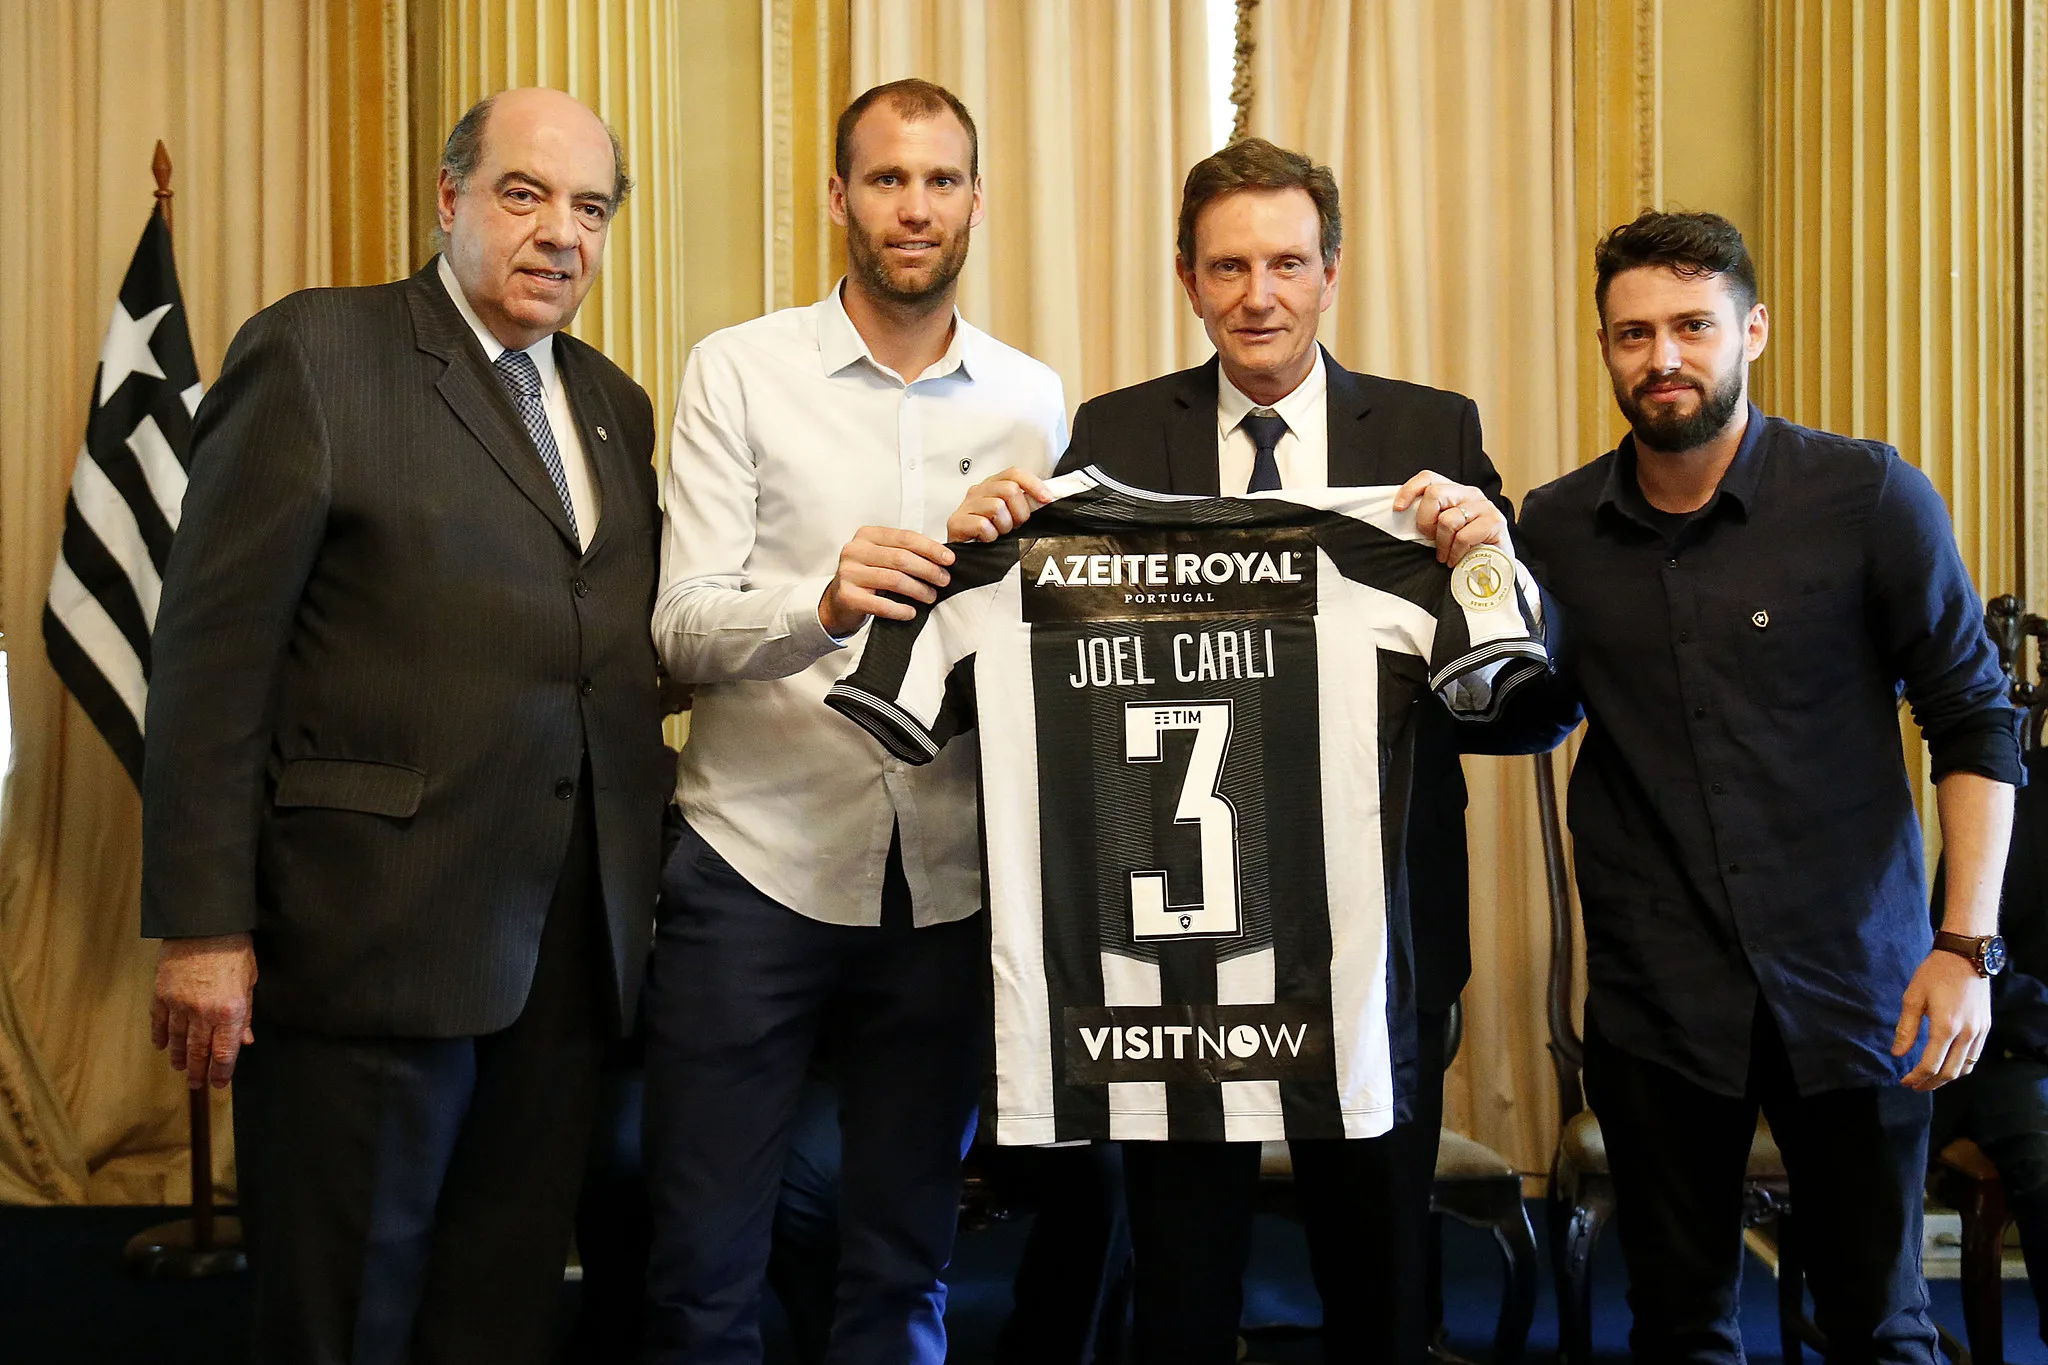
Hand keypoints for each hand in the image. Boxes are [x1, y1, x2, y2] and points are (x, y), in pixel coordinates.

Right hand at [150, 934, 257, 1089]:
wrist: (205, 925)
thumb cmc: (235, 951)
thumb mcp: (250, 983)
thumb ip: (246, 1015)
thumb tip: (245, 1040)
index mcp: (230, 1012)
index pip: (224, 1052)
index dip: (222, 1072)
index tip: (219, 1084)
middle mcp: (203, 1013)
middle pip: (199, 1051)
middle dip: (198, 1070)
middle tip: (196, 1084)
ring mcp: (179, 1005)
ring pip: (178, 1040)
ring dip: (179, 1056)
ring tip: (180, 1067)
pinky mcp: (161, 995)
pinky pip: (159, 1022)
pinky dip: (160, 1036)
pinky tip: (162, 1045)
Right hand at [819, 526, 954, 636]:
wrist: (838, 602)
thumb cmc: (868, 577)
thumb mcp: (883, 557)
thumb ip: (906, 552)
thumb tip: (943, 558)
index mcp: (867, 535)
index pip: (905, 537)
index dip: (930, 548)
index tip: (949, 559)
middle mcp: (855, 550)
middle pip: (901, 558)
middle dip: (928, 570)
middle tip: (944, 580)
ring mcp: (848, 573)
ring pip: (894, 580)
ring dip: (918, 590)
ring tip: (931, 597)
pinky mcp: (847, 596)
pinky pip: (881, 604)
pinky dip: (900, 609)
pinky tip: (911, 612)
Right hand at [947, 467, 1053, 542]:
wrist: (968, 556)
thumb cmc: (992, 535)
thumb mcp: (1013, 515)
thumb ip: (1027, 503)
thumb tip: (1047, 498)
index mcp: (993, 485)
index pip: (1015, 473)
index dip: (1033, 485)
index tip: (1046, 500)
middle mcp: (979, 491)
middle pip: (1010, 489)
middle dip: (1019, 512)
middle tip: (1015, 526)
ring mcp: (966, 505)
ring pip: (997, 506)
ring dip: (1004, 526)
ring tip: (999, 534)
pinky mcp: (956, 522)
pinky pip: (983, 525)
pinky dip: (991, 536)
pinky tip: (987, 540)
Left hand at [1392, 470, 1507, 564]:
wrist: (1495, 567)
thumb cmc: (1464, 548)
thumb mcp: (1441, 530)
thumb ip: (1429, 518)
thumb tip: (1401, 514)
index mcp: (1454, 492)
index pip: (1428, 478)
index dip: (1409, 490)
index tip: (1398, 509)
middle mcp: (1469, 493)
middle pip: (1434, 494)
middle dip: (1425, 521)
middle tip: (1430, 540)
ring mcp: (1483, 506)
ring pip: (1447, 519)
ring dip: (1442, 544)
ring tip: (1445, 556)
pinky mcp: (1494, 521)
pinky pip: (1463, 536)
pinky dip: (1455, 552)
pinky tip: (1457, 560)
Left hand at [1892, 949, 1991, 1090]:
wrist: (1966, 956)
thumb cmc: (1934, 974)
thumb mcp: (1913, 998)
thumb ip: (1906, 1028)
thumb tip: (1897, 1054)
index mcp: (1946, 1027)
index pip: (1931, 1064)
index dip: (1917, 1077)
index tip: (1905, 1082)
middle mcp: (1967, 1033)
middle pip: (1950, 1072)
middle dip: (1931, 1083)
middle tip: (1915, 1086)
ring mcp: (1980, 1031)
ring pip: (1966, 1067)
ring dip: (1947, 1077)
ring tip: (1930, 1079)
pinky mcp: (1986, 1027)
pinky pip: (1975, 1056)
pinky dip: (1961, 1066)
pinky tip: (1948, 1064)